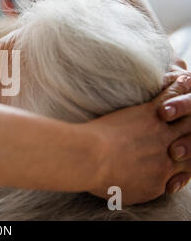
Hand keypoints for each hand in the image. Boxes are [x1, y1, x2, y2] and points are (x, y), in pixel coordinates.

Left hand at [84, 74, 190, 204]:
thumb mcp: (125, 194)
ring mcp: (162, 133)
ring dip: (190, 110)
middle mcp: (169, 156)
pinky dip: (178, 88)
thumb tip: (142, 186)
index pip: (184, 170)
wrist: (90, 159)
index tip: (179, 157)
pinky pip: (171, 98)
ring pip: (188, 122)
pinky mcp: (151, 114)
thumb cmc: (98, 178)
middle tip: (190, 126)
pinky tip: (182, 78)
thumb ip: (140, 188)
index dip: (185, 161)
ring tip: (189, 101)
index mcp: (162, 178)